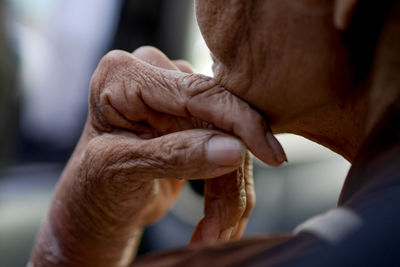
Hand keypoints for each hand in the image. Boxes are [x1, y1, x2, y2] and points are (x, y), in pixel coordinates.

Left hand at [31, 46, 285, 265]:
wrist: (99, 204)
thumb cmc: (95, 188)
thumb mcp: (123, 171)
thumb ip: (175, 156)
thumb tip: (235, 149)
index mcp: (124, 75)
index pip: (196, 92)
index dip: (239, 123)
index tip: (272, 155)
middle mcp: (154, 76)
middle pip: (218, 118)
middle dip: (227, 176)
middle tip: (219, 228)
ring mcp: (176, 98)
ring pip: (229, 140)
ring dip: (228, 193)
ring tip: (211, 233)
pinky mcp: (193, 121)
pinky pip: (228, 149)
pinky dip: (227, 191)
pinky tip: (216, 221)